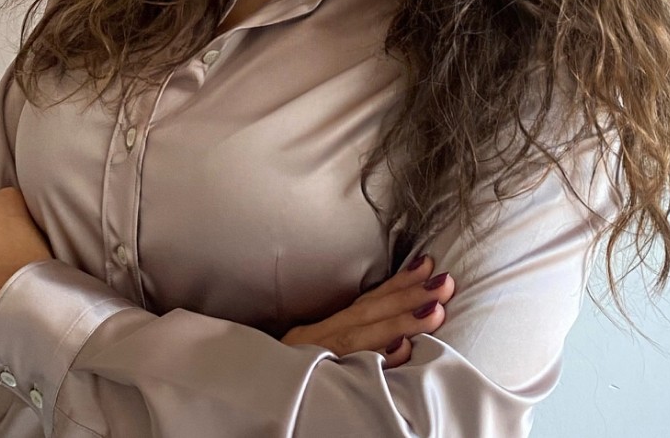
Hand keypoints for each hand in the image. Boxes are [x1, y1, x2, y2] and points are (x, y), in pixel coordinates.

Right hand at [280, 254, 454, 366]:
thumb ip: (345, 341)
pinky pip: (346, 371)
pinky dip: (373, 358)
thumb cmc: (279, 381)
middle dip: (407, 296)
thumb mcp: (310, 356)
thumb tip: (394, 339)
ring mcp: (312, 360)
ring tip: (434, 310)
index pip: (364, 304)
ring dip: (400, 322)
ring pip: (360, 337)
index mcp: (318, 332)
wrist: (224, 405)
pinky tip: (401, 351)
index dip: (396, 283)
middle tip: (445, 282)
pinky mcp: (311, 383)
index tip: (426, 264)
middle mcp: (314, 340)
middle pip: (365, 314)